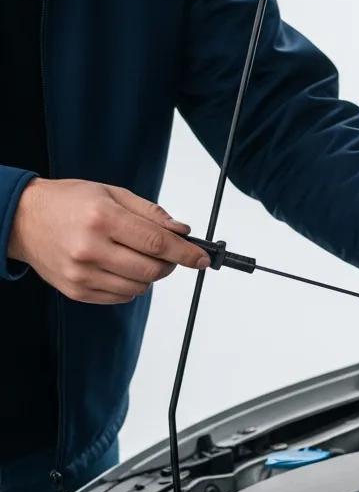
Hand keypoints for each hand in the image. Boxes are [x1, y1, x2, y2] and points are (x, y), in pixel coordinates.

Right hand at [8, 178, 209, 303]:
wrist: (23, 219)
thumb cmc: (69, 202)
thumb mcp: (112, 193)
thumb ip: (151, 214)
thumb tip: (183, 232)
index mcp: (103, 218)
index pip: (158, 243)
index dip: (187, 253)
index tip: (203, 259)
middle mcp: (91, 248)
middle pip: (152, 270)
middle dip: (170, 264)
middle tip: (167, 253)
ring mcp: (82, 273)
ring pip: (140, 288)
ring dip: (149, 276)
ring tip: (135, 256)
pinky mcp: (77, 291)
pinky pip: (121, 297)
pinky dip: (130, 285)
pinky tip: (119, 266)